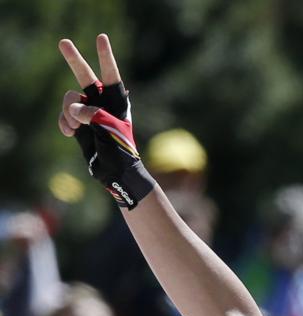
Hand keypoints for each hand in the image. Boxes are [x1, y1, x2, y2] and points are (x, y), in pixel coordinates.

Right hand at [58, 35, 155, 208]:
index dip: (105, 56)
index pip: (111, 74)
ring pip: (69, 99)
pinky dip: (65, 123)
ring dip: (68, 112)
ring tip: (77, 127)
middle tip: (63, 42)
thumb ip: (92, 113)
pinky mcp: (78, 123)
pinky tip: (70, 133)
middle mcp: (102, 102)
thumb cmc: (120, 149)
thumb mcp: (108, 128)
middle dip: (74, 60)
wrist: (115, 171)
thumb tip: (73, 109)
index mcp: (116, 101)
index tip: (101, 38)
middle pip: (86, 76)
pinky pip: (64, 115)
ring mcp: (89, 112)